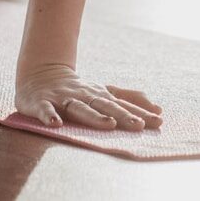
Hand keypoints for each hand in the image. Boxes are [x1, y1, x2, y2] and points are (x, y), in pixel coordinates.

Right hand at [16, 63, 163, 130]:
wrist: (41, 75)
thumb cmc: (78, 90)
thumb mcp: (104, 93)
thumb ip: (129, 99)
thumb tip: (158, 109)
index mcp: (100, 95)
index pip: (122, 105)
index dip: (140, 113)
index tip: (159, 120)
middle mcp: (84, 96)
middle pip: (105, 105)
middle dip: (122, 115)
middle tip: (139, 125)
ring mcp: (63, 99)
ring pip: (80, 108)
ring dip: (94, 116)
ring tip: (109, 124)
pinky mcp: (41, 102)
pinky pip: (45, 109)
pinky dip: (49, 116)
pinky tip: (56, 124)